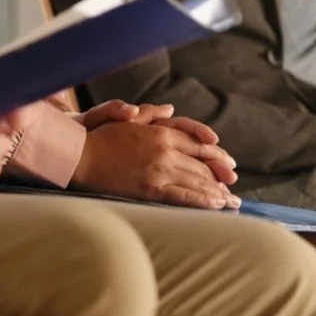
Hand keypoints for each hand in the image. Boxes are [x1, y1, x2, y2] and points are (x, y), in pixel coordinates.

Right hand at [72, 115, 239, 208]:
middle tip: (235, 187)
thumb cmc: (101, 137)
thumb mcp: (128, 118)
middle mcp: (166, 149)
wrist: (81, 155)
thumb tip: (170, 109)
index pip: (199, 144)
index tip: (229, 165)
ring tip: (231, 201)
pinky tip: (216, 206)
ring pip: (198, 181)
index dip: (217, 156)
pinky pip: (184, 196)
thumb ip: (152, 114)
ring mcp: (160, 169)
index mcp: (163, 132)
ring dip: (218, 192)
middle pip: (203, 164)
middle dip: (221, 176)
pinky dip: (203, 201)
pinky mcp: (151, 188)